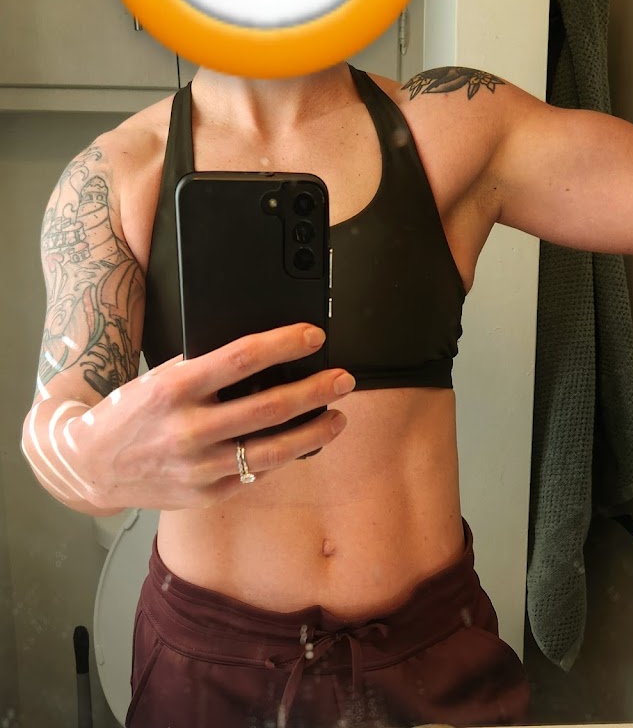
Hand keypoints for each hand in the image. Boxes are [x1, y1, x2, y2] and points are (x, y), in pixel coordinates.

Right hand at [69, 324, 353, 510]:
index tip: (314, 335)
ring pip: (273, 448)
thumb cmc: (135, 411)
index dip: (284, 344)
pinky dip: (283, 456)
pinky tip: (301, 442)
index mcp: (175, 388)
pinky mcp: (205, 495)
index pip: (243, 357)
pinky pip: (255, 472)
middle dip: (316, 390)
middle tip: (344, 378)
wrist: (90, 465)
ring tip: (338, 416)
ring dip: (314, 431)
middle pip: (270, 406)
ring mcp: (198, 467)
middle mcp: (188, 429)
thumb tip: (270, 357)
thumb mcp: (163, 377)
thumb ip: (208, 369)